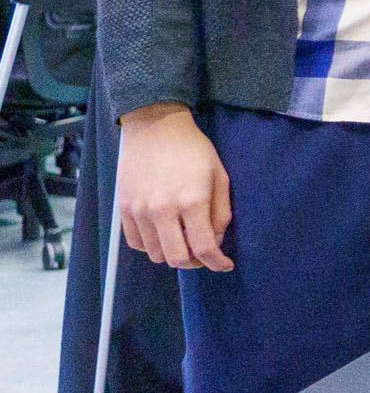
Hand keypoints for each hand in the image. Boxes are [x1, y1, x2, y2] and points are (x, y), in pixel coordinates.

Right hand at [117, 102, 232, 271]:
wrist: (155, 128)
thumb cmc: (193, 150)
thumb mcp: (219, 176)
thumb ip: (220, 212)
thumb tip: (215, 240)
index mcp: (191, 201)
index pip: (203, 248)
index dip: (216, 263)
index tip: (224, 265)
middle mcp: (162, 210)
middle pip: (176, 258)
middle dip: (195, 263)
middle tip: (204, 255)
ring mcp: (139, 211)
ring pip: (155, 254)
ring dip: (172, 254)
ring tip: (184, 241)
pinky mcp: (123, 209)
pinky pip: (136, 243)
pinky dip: (151, 246)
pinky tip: (163, 234)